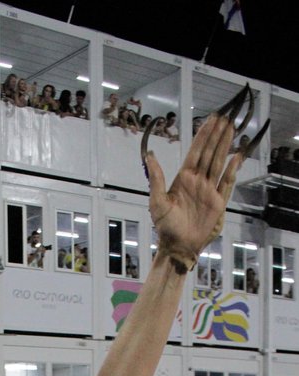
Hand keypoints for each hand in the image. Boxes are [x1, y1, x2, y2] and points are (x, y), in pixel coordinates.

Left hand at [146, 113, 239, 270]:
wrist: (177, 246)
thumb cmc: (165, 227)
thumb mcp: (157, 201)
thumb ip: (156, 178)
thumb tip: (149, 155)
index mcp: (184, 178)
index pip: (196, 152)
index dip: (203, 135)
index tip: (210, 120)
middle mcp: (198, 181)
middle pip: (210, 153)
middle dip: (217, 135)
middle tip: (224, 118)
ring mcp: (209, 190)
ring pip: (219, 162)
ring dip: (225, 146)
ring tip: (231, 128)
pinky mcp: (218, 202)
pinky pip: (227, 182)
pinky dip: (232, 169)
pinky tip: (237, 156)